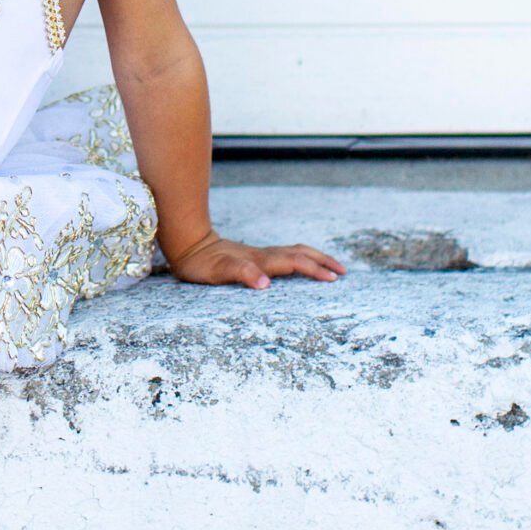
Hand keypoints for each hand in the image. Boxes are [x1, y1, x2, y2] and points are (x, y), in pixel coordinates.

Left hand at [162, 228, 344, 290]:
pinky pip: (285, 256)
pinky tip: (300, 265)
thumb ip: (242, 274)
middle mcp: (264, 256)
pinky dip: (300, 259)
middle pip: (300, 254)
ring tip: (331, 267)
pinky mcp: (255, 256)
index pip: (294, 264)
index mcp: (261, 261)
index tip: (334, 279)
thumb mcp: (218, 272)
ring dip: (314, 258)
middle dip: (322, 262)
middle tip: (343, 272)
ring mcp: (260, 254)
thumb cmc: (201, 264)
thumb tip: (266, 284)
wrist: (188, 245)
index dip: (314, 270)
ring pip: (294, 252)